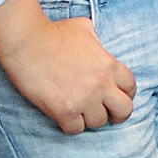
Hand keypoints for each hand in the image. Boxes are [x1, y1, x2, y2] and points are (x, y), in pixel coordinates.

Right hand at [0, 0, 135, 134]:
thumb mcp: (85, 28)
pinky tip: (64, 116)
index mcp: (109, 64)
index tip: (117, 97)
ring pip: (99, 123)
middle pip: (124, 111)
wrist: (26, 42)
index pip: (131, 87)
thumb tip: (97, 46)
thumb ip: (97, 41)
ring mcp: (84, 99)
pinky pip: (75, 129)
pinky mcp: (64, 110)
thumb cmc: (53, 33)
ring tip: (80, 111)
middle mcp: (101, 84)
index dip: (125, 94)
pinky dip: (70, 125)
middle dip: (118, 114)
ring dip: (90, 119)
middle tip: (107, 114)